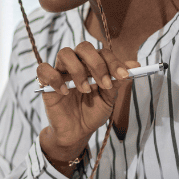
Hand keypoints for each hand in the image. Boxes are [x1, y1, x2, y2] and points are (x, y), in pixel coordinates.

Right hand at [37, 41, 137, 159]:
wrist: (77, 132)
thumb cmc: (92, 113)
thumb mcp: (109, 99)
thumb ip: (117, 81)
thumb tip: (135, 65)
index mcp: (93, 65)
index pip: (103, 53)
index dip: (114, 62)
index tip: (124, 76)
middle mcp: (77, 64)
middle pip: (83, 47)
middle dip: (96, 63)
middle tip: (103, 83)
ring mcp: (61, 72)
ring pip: (65, 53)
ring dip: (78, 70)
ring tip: (85, 89)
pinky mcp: (46, 82)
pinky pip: (44, 69)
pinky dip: (55, 78)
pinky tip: (65, 92)